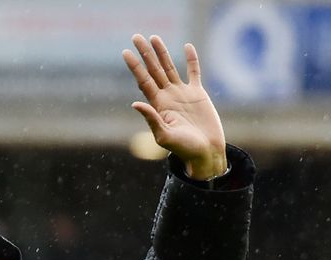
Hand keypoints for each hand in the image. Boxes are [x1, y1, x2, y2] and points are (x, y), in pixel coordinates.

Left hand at [123, 34, 225, 179]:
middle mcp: (167, 96)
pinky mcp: (198, 94)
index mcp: (158, 105)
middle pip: (153, 70)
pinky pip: (194, 72)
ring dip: (161, 53)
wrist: (205, 152)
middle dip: (144, 54)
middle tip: (135, 36)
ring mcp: (182, 94)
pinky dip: (191, 60)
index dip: (134, 67)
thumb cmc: (184, 149)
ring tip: (154, 37)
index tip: (125, 52)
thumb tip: (135, 103)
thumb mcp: (164, 136)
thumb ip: (151, 119)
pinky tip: (187, 46)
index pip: (143, 81)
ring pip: (169, 68)